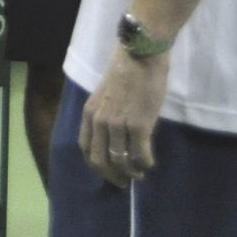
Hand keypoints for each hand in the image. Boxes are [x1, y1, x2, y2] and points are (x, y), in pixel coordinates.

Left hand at [78, 50, 169, 187]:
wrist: (141, 54)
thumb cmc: (126, 71)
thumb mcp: (106, 95)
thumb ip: (106, 115)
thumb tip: (115, 137)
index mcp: (89, 113)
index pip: (86, 148)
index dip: (96, 165)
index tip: (108, 172)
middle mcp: (99, 121)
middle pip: (99, 161)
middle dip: (112, 176)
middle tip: (124, 182)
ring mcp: (118, 123)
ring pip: (120, 161)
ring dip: (131, 173)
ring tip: (139, 174)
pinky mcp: (139, 124)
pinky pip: (140, 155)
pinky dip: (145, 164)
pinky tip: (150, 163)